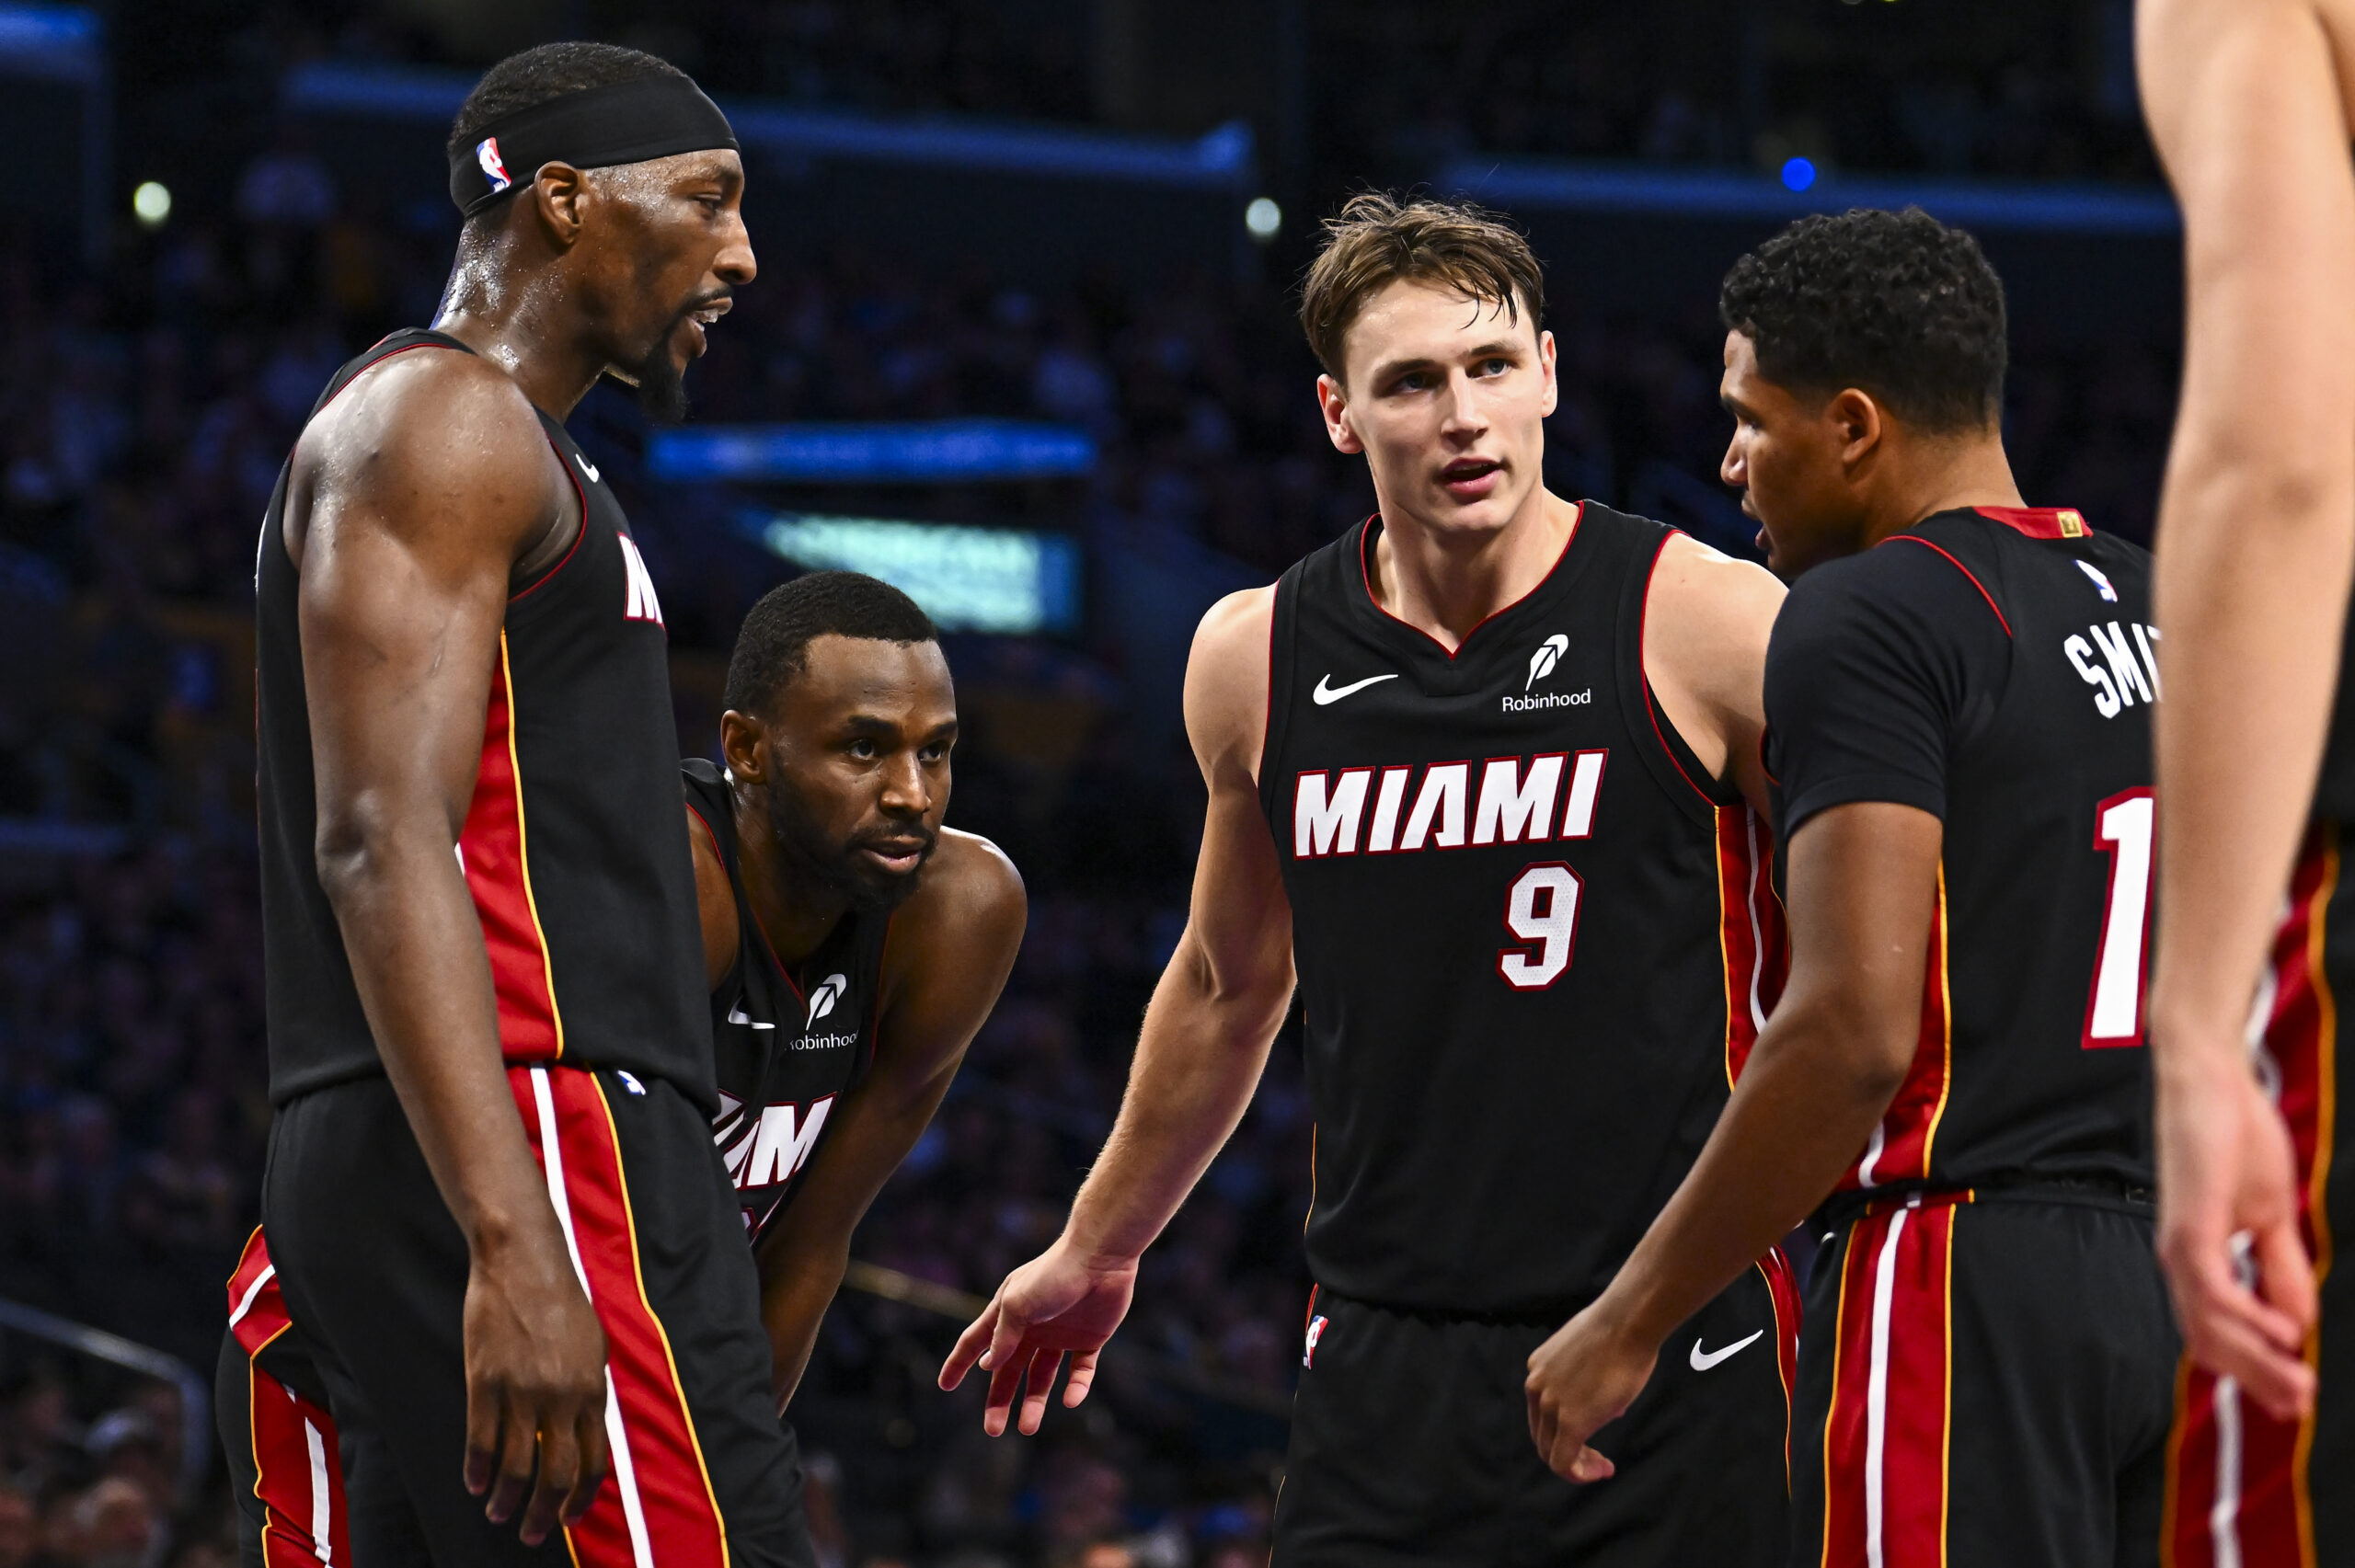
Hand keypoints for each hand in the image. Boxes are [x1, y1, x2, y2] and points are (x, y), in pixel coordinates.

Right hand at [461, 1228, 610, 1543]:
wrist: (523, 1261)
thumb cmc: (561, 1302)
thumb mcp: (591, 1346)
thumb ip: (589, 1391)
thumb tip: (585, 1435)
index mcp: (591, 1389)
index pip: (592, 1460)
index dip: (580, 1496)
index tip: (570, 1518)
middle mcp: (561, 1397)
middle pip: (556, 1474)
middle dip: (545, 1513)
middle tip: (533, 1535)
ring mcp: (522, 1391)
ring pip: (516, 1465)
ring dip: (507, 1500)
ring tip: (499, 1515)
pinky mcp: (484, 1381)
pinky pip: (481, 1439)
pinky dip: (478, 1469)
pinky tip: (476, 1484)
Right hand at [938, 1239, 1137, 1435]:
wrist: (1101, 1257)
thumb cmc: (1054, 1275)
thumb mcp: (1018, 1304)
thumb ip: (1002, 1336)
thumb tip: (986, 1366)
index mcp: (1008, 1314)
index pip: (976, 1342)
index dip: (959, 1363)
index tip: (945, 1385)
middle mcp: (1032, 1327)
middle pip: (1010, 1370)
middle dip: (999, 1399)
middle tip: (992, 1430)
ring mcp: (1061, 1334)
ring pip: (1043, 1377)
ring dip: (1034, 1402)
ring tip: (1027, 1428)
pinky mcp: (1090, 1339)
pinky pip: (1080, 1371)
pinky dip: (1076, 1388)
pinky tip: (1070, 1400)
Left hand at [1525, 1298, 1657, 1482]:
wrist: (1628, 1322)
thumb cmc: (1621, 1332)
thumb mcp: (1593, 1358)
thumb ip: (1589, 1385)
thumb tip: (1604, 1410)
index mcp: (1538, 1368)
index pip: (1542, 1411)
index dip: (1562, 1430)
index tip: (1590, 1434)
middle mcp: (1536, 1387)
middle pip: (1542, 1434)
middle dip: (1570, 1451)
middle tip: (1598, 1459)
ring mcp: (1549, 1405)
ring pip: (1551, 1451)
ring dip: (1577, 1465)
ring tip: (1601, 1467)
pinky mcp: (1570, 1421)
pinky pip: (1563, 1462)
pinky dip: (1579, 1473)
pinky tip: (1600, 1470)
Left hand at [2154, 1042, 2318, 1418]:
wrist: (2211, 1081)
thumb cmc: (2235, 1140)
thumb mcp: (2269, 1217)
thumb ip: (2279, 1269)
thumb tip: (2299, 1322)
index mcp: (2197, 1261)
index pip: (2217, 1333)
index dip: (2253, 1371)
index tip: (2293, 1402)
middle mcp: (2180, 1260)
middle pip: (2210, 1341)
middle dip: (2257, 1379)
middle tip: (2299, 1409)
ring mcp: (2181, 1242)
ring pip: (2210, 1323)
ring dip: (2256, 1359)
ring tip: (2298, 1383)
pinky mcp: (2191, 1222)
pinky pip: (2213, 1286)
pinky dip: (2245, 1316)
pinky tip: (2282, 1333)